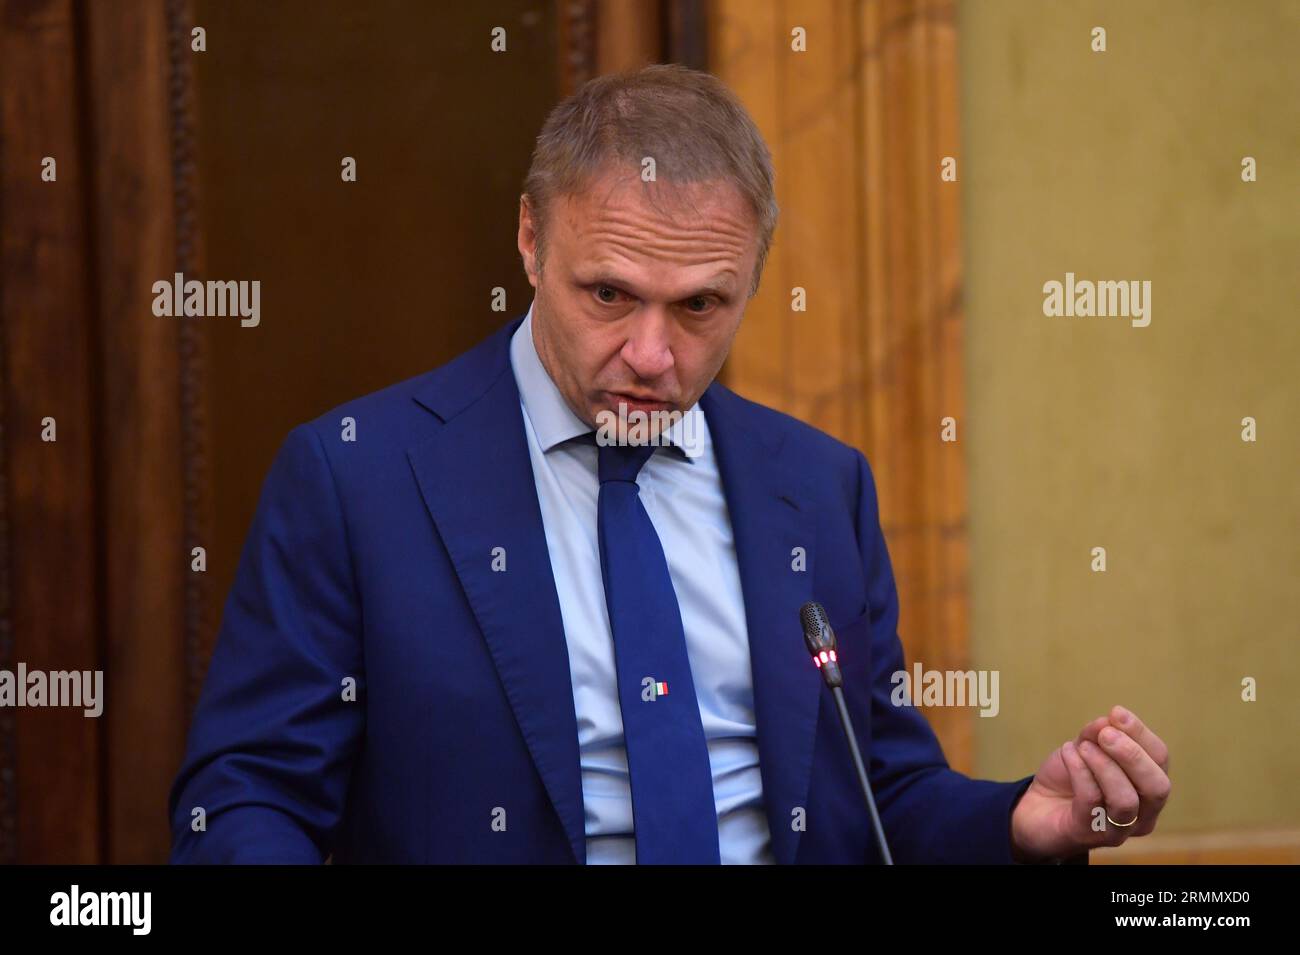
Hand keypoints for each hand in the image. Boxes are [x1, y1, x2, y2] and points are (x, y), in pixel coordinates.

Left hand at [1010, 705, 1170, 861]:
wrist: (1035, 807)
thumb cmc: (1069, 779)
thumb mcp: (1084, 748)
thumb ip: (1098, 734)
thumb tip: (1110, 720)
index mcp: (1147, 789)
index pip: (1160, 760)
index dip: (1141, 734)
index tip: (1117, 713)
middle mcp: (1142, 815)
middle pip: (1157, 786)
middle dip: (1132, 755)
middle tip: (1105, 734)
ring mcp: (1117, 830)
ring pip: (1126, 799)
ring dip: (1104, 765)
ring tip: (1082, 746)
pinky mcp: (1088, 834)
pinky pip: (1091, 801)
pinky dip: (1080, 771)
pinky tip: (1067, 753)